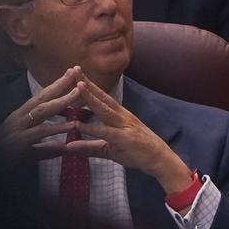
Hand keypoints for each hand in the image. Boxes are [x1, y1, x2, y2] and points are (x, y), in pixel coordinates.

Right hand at [0, 68, 101, 163]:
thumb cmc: (7, 158)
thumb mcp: (28, 150)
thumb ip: (46, 147)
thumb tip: (63, 146)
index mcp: (20, 117)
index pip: (40, 97)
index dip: (55, 85)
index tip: (71, 72)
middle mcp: (18, 119)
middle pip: (41, 98)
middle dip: (59, 84)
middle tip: (76, 72)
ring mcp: (18, 129)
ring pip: (41, 111)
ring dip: (60, 101)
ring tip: (78, 93)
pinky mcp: (19, 142)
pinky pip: (39, 132)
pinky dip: (56, 128)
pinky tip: (71, 125)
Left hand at [74, 75, 193, 192]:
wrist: (160, 159)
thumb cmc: (136, 152)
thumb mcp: (108, 150)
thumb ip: (88, 147)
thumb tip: (68, 146)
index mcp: (118, 115)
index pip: (101, 97)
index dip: (88, 86)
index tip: (74, 74)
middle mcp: (121, 116)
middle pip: (102, 97)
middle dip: (87, 83)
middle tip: (73, 69)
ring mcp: (124, 125)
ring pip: (104, 108)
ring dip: (91, 97)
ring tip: (77, 86)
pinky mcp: (125, 138)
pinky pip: (106, 132)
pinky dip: (92, 128)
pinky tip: (78, 125)